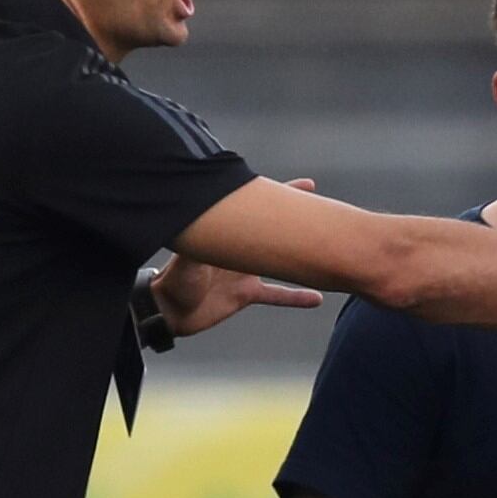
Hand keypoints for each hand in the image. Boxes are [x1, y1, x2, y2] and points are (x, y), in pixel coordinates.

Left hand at [153, 184, 325, 344]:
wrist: (169, 312)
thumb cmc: (174, 282)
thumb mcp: (188, 260)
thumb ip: (202, 244)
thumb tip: (211, 226)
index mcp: (229, 235)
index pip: (259, 209)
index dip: (283, 195)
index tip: (308, 186)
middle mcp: (240, 249)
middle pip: (274, 229)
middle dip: (297, 217)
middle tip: (324, 205)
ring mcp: (245, 271)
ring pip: (281, 260)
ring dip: (301, 254)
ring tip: (327, 247)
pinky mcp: (246, 294)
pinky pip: (278, 294)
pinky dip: (296, 298)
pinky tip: (317, 298)